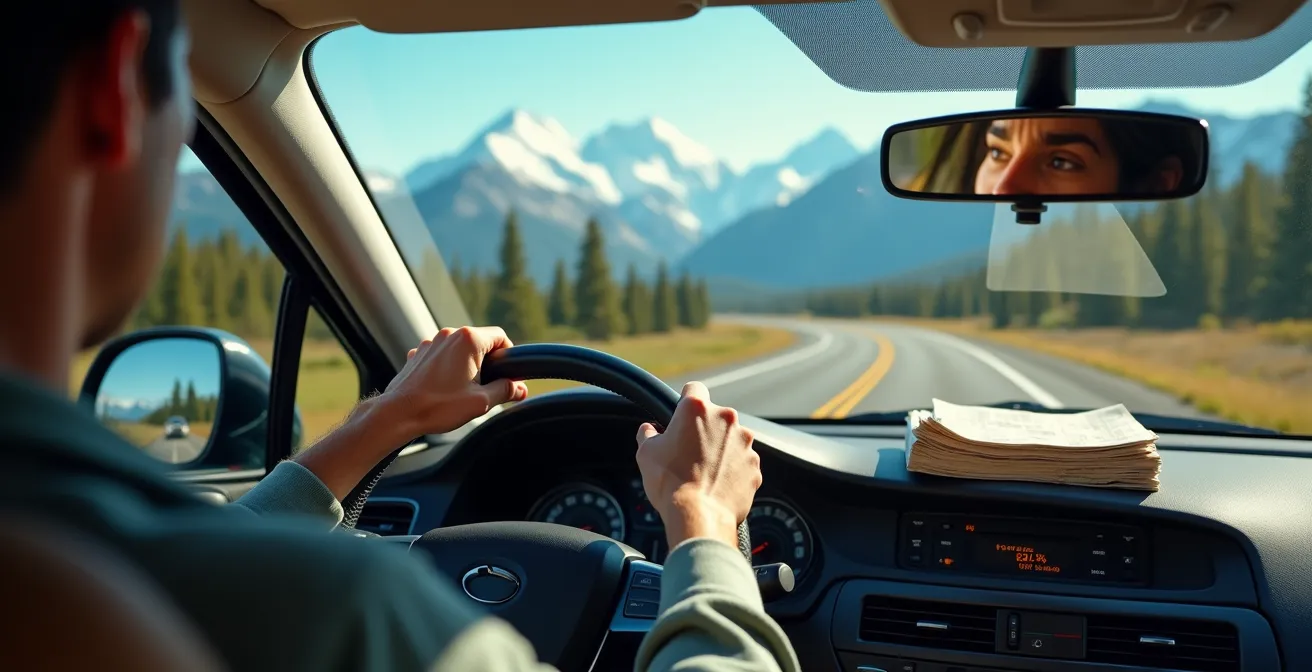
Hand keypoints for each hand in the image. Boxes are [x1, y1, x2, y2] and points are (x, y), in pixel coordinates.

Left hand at [382, 326, 528, 436]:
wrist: (398, 414)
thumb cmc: (438, 407)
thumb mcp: (481, 402)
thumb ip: (505, 390)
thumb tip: (520, 388)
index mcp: (468, 340)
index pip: (501, 338)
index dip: (509, 357)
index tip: (508, 376)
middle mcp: (449, 335)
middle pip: (480, 343)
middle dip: (488, 364)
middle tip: (487, 389)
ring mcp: (431, 343)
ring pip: (460, 350)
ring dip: (467, 367)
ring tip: (463, 392)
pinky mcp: (418, 354)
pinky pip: (442, 357)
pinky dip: (448, 369)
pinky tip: (444, 390)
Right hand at [635, 382, 761, 549]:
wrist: (699, 516)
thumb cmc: (670, 483)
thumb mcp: (646, 453)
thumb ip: (648, 433)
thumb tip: (648, 430)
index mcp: (697, 409)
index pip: (693, 389)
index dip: (686, 402)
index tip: (682, 415)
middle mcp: (726, 419)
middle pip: (715, 416)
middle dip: (704, 430)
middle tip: (689, 452)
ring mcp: (744, 443)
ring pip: (731, 439)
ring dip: (720, 450)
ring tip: (704, 472)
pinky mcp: (754, 465)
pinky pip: (742, 462)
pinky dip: (733, 470)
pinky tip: (717, 484)